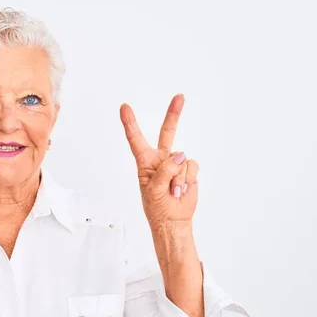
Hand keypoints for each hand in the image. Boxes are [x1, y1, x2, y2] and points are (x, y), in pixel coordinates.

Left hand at [120, 94, 198, 227]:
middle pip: (168, 132)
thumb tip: (180, 156)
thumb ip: (164, 172)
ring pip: (181, 159)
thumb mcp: (153, 191)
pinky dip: (187, 179)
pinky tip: (182, 189)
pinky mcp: (189, 170)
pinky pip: (192, 166)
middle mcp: (160, 159)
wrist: (173, 220)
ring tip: (172, 191)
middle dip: (174, 114)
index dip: (130, 123)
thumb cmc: (157, 207)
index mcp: (145, 162)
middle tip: (180, 96)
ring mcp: (176, 164)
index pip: (136, 139)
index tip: (124, 107)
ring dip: (178, 178)